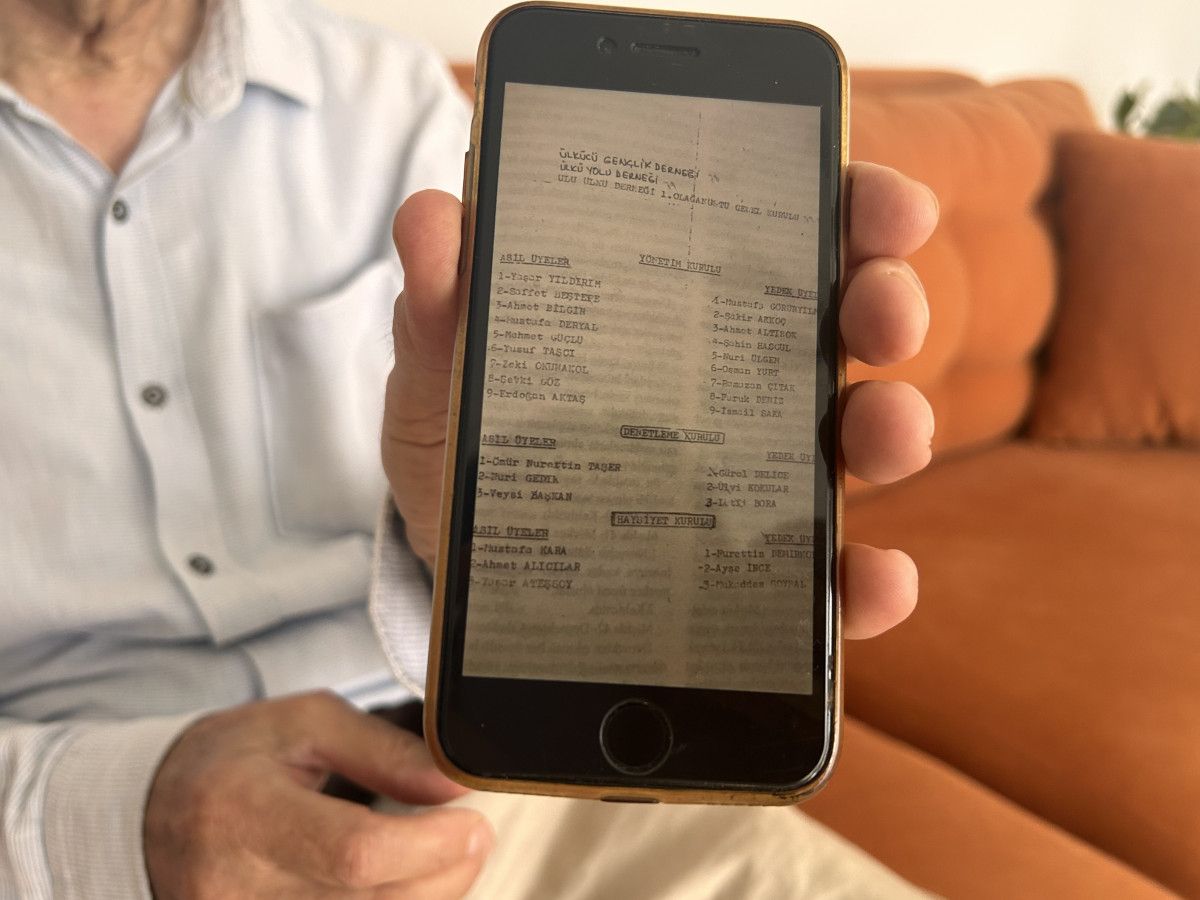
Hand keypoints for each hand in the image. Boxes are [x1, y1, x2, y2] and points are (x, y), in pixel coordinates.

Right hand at [144, 692, 491, 898]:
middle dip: (446, 874)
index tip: (472, 822)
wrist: (153, 817)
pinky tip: (408, 886)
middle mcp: (235, 888)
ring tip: (446, 857)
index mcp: (243, 810)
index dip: (429, 846)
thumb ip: (385, 751)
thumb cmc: (232, 762)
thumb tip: (454, 783)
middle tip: (474, 836)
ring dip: (428, 899)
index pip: (352, 852)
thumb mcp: (306, 724)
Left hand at [384, 162, 937, 639]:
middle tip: (880, 312)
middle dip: (885, 303)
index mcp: (684, 301)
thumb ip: (445, 305)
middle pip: (848, 319)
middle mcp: (744, 377)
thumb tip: (429, 221)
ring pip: (861, 437)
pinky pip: (829, 574)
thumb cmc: (469, 439)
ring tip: (883, 434)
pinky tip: (872, 580)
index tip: (889, 207)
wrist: (465, 562)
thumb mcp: (447, 369)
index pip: (787, 227)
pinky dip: (862, 580)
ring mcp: (761, 471)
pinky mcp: (759, 568)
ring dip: (893, 426)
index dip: (853, 205)